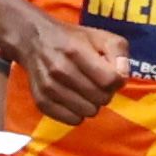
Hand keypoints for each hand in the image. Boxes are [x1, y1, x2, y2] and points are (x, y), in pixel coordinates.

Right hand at [1, 5, 127, 126]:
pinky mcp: (41, 102)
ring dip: (91, 103)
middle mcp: (60, 70)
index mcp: (76, 51)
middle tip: (97, 82)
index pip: (109, 80)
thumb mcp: (100, 36)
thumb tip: (122, 76)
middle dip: (105, 92)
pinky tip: (74, 99)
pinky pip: (72, 120)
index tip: (111, 75)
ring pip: (88, 111)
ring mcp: (48, 88)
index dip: (117, 80)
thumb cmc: (72, 39)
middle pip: (101, 98)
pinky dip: (77, 112)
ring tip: (85, 90)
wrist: (34, 40)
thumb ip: (118, 52)